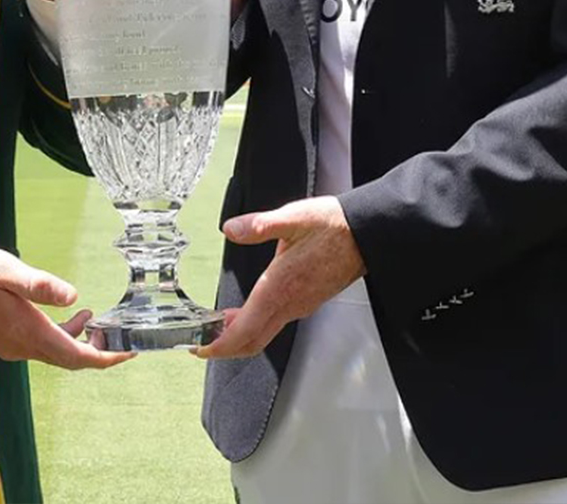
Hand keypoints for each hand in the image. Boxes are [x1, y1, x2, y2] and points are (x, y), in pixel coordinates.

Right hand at [0, 245, 134, 369]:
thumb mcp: (8, 272)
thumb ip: (41, 286)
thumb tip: (72, 296)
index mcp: (28, 332)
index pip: (76, 356)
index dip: (106, 357)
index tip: (128, 352)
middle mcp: (22, 346)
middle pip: (69, 360)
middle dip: (98, 351)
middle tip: (120, 337)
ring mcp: (11, 345)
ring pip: (55, 352)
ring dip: (78, 341)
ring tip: (96, 319)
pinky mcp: (3, 339)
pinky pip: (40, 346)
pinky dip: (59, 335)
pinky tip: (64, 314)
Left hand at [194, 197, 365, 360]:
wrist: (366, 235)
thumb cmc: (333, 227)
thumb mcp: (293, 218)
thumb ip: (259, 225)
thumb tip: (231, 229)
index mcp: (280, 287)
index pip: (245, 330)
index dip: (219, 344)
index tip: (200, 348)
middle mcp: (290, 303)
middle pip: (253, 341)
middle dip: (225, 347)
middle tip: (201, 342)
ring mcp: (300, 305)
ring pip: (264, 333)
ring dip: (239, 335)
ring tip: (217, 324)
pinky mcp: (307, 301)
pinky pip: (276, 322)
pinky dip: (255, 324)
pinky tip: (246, 310)